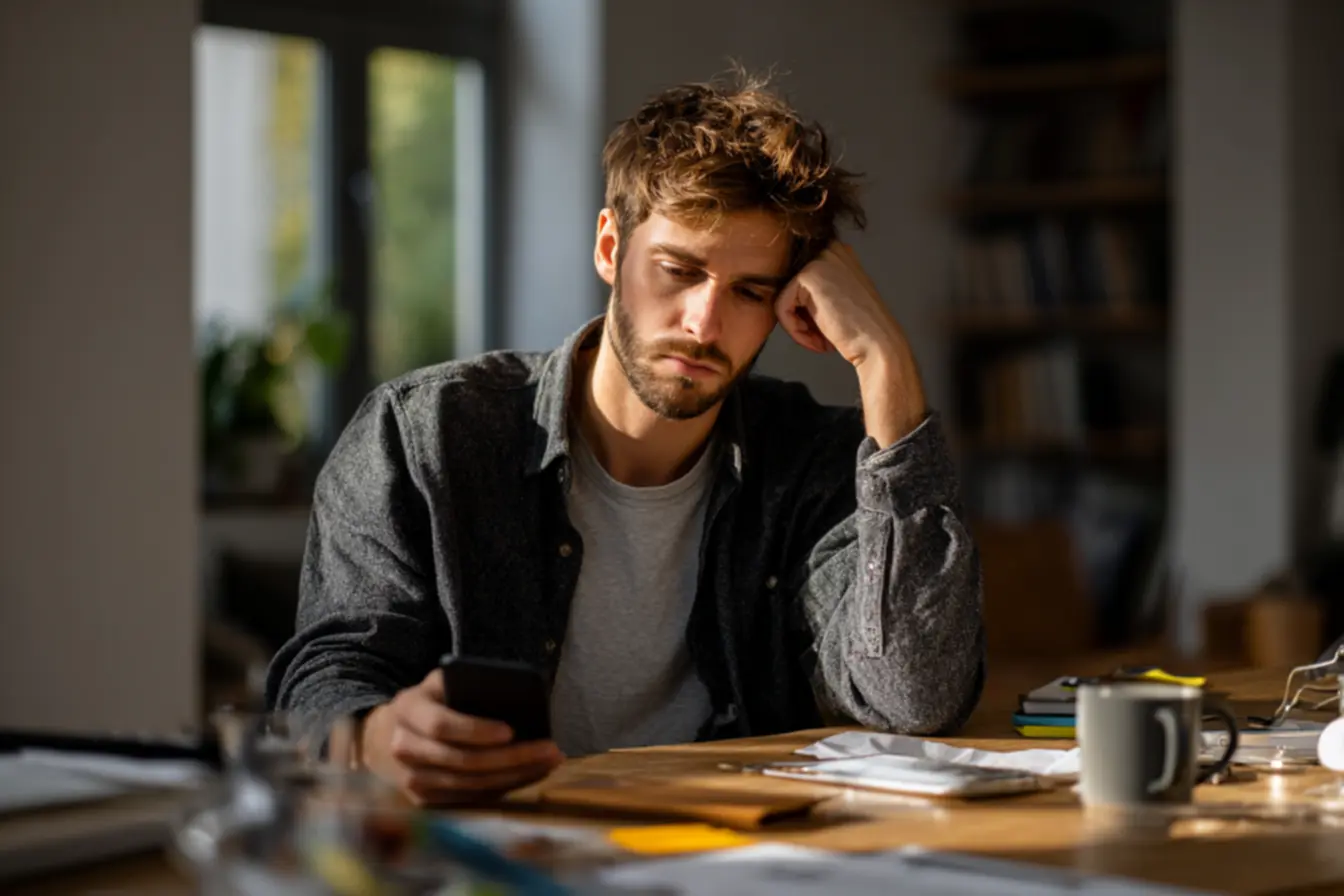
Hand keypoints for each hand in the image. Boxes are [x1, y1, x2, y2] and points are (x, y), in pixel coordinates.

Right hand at [359, 669, 563, 805]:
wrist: (387, 732)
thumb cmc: (430, 700)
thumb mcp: (441, 682)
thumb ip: (466, 683)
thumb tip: (513, 695)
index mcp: (407, 710)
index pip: (441, 726)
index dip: (476, 731)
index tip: (510, 730)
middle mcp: (403, 748)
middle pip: (462, 761)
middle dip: (510, 758)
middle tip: (549, 750)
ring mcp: (410, 779)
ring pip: (469, 784)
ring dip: (514, 776)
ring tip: (548, 762)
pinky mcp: (423, 800)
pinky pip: (469, 798)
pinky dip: (502, 788)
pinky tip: (530, 775)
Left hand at [774, 241, 902, 366]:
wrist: (877, 344)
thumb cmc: (859, 330)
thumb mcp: (838, 299)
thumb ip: (817, 290)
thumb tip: (787, 296)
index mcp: (838, 253)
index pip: (800, 282)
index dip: (806, 310)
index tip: (822, 328)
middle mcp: (829, 249)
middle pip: (791, 288)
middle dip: (800, 316)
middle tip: (821, 335)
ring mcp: (819, 260)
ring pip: (784, 298)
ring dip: (798, 326)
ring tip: (820, 339)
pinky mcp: (807, 276)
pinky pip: (781, 307)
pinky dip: (794, 330)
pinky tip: (817, 339)